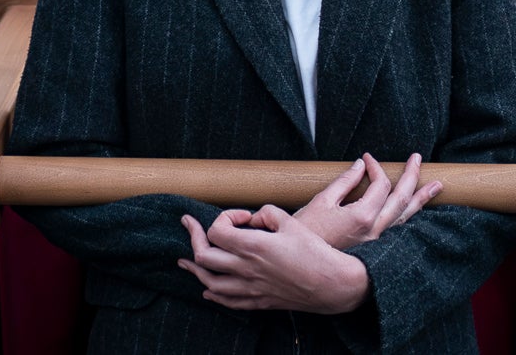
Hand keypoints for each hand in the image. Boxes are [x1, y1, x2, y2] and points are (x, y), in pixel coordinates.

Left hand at [180, 206, 371, 314]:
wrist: (330, 284)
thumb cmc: (313, 251)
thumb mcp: (290, 222)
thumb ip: (266, 213)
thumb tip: (253, 218)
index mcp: (253, 246)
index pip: (217, 230)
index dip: (224, 217)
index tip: (242, 216)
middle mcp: (246, 268)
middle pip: (204, 256)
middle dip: (194, 238)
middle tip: (191, 226)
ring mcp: (250, 287)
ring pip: (209, 282)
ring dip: (195, 270)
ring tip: (185, 261)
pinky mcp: (258, 301)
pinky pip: (227, 300)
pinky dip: (213, 293)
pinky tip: (207, 289)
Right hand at [294, 154, 440, 250]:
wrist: (301, 266)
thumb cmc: (306, 233)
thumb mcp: (322, 201)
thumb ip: (345, 181)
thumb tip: (360, 165)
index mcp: (363, 216)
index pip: (381, 184)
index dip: (376, 167)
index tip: (366, 158)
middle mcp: (375, 231)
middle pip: (401, 198)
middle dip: (412, 176)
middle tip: (418, 158)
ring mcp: (377, 242)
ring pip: (405, 217)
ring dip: (421, 199)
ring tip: (436, 186)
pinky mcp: (374, 250)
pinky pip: (400, 230)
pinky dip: (410, 217)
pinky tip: (416, 212)